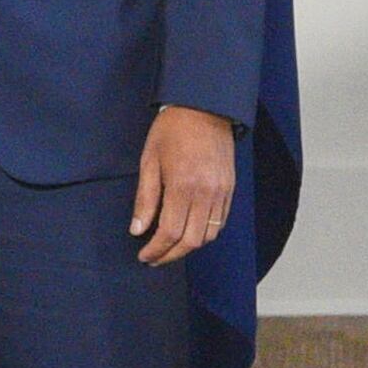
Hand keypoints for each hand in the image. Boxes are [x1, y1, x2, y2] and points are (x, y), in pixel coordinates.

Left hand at [130, 105, 237, 266]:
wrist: (204, 109)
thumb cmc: (171, 132)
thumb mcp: (149, 161)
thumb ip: (145, 199)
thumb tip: (137, 229)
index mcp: (183, 187)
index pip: (170, 233)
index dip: (156, 250)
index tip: (144, 256)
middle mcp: (207, 194)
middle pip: (191, 241)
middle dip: (171, 255)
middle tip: (154, 258)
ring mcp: (222, 193)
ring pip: (208, 235)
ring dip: (188, 247)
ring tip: (169, 247)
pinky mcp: (230, 190)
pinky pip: (220, 222)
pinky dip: (204, 233)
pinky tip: (188, 232)